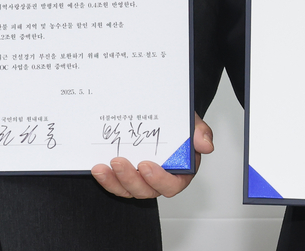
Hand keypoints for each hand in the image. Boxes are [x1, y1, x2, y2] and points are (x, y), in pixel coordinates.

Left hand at [91, 113, 212, 198]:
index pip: (172, 184)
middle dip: (130, 179)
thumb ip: (200, 132)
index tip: (146, 165)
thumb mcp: (191, 122)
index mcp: (180, 171)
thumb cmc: (177, 123)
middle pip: (146, 190)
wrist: (162, 113)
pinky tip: (98, 167)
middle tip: (119, 162)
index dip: (158, 179)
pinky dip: (106, 178)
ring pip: (128, 189)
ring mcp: (141, 178)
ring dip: (114, 181)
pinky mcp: (125, 175)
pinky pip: (115, 183)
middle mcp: (159, 178)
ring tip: (103, 167)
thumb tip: (206, 145)